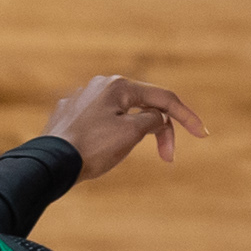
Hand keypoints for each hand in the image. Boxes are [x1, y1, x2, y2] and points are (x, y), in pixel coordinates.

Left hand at [42, 74, 207, 181]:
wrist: (49, 165)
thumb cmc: (92, 148)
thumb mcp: (132, 132)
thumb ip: (153, 119)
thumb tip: (155, 117)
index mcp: (117, 86)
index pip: (162, 97)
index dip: (186, 116)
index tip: (202, 134)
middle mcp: (98, 86)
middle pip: (143, 105)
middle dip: (159, 129)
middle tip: (167, 156)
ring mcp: (81, 101)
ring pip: (122, 114)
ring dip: (135, 133)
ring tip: (124, 153)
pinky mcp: (69, 116)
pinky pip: (101, 123)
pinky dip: (113, 135)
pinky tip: (103, 151)